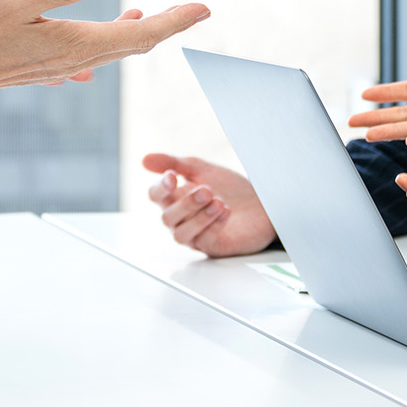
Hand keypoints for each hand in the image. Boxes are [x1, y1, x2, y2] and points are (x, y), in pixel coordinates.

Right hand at [0, 0, 208, 100]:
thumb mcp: (14, 2)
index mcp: (76, 42)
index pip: (141, 34)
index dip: (176, 20)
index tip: (205, 9)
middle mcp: (75, 58)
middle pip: (135, 43)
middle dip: (168, 26)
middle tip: (196, 11)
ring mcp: (59, 64)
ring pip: (114, 48)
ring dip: (141, 32)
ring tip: (159, 16)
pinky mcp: (44, 64)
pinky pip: (93, 52)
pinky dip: (113, 37)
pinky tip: (108, 28)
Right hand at [141, 153, 276, 257]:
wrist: (261, 202)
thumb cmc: (229, 187)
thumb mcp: (201, 169)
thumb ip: (175, 162)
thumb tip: (144, 159)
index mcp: (174, 199)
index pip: (155, 196)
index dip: (160, 187)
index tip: (172, 176)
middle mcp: (181, 220)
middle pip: (168, 217)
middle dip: (186, 203)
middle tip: (206, 190)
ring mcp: (196, 235)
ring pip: (182, 234)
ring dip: (199, 217)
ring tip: (217, 201)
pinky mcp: (214, 247)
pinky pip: (205, 242)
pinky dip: (214, 226)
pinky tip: (226, 211)